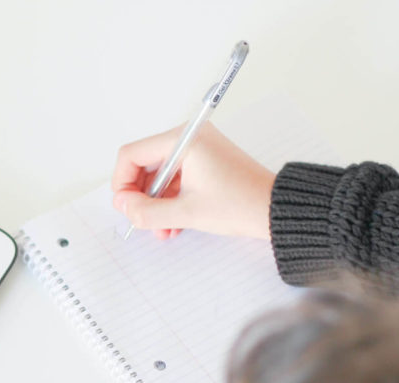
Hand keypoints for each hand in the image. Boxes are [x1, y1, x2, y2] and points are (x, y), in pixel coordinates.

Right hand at [111, 123, 274, 239]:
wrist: (275, 209)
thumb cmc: (241, 204)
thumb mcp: (186, 213)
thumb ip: (147, 211)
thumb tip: (123, 206)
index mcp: (184, 140)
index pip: (132, 154)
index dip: (122, 183)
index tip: (126, 206)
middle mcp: (189, 138)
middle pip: (144, 164)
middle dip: (141, 196)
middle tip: (141, 219)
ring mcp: (198, 150)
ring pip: (159, 176)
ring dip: (156, 203)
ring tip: (161, 228)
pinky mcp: (205, 162)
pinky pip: (175, 179)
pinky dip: (170, 200)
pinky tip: (173, 223)